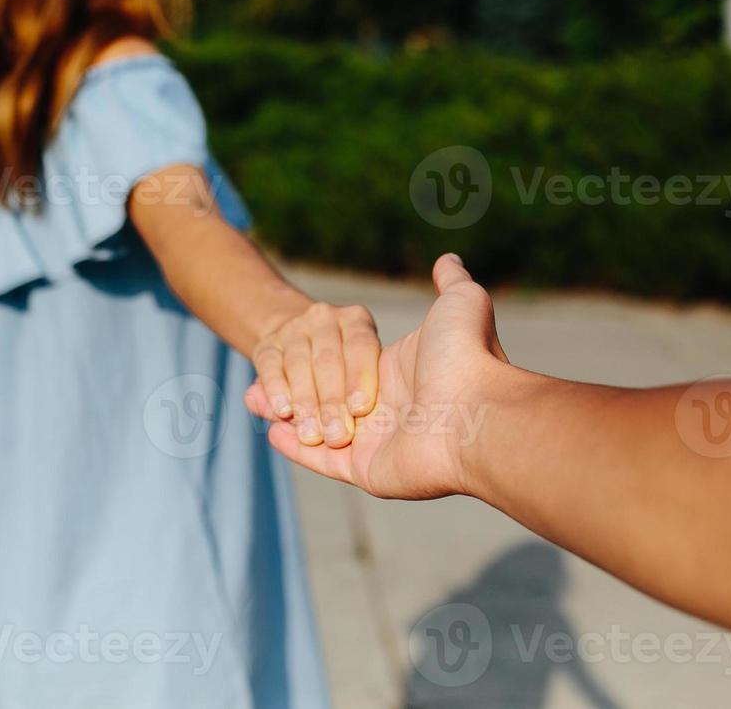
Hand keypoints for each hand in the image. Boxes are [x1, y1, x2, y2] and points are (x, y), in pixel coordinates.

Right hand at [247, 254, 529, 498]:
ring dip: (289, 414)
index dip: (317, 358)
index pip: (346, 364)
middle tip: (261, 379)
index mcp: (401, 373)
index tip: (288, 343)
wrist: (476, 413)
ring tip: (254, 400)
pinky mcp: (365, 471)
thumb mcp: (461, 301)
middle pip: (327, 397)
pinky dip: (294, 447)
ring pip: (319, 428)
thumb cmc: (465, 355)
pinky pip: (321, 461)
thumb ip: (450, 281)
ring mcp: (377, 443)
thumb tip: (447, 259)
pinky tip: (271, 429)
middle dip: (295, 389)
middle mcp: (390, 409)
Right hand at [250, 301, 380, 447]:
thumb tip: (362, 408)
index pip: (360, 346)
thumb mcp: (362, 366)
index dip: (360, 378)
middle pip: (328, 360)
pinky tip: (282, 413)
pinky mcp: (266, 346)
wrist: (300, 341)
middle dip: (332, 401)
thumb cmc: (346, 366)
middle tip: (336, 435)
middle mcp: (323, 319)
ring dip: (305, 403)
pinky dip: (276, 392)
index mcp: (355, 320)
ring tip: (311, 434)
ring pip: (299, 366)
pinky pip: (270, 369)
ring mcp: (292, 329)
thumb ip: (364, 386)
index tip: (360, 410)